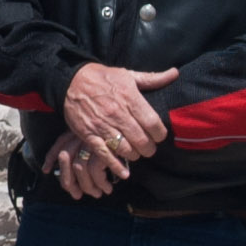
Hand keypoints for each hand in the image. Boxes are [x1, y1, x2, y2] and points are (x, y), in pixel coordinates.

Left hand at [43, 130, 123, 199]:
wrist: (131, 114)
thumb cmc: (117, 122)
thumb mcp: (99, 128)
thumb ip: (87, 138)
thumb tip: (69, 157)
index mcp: (77, 129)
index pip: (58, 145)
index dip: (50, 158)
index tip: (47, 170)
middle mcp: (81, 136)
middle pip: (65, 161)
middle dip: (69, 181)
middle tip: (78, 194)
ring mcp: (92, 143)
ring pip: (80, 170)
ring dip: (88, 186)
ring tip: (99, 193)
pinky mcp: (103, 150)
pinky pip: (96, 172)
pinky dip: (101, 183)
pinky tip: (109, 186)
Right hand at [59, 62, 176, 163]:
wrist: (71, 80)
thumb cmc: (103, 78)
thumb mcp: (128, 75)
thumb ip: (152, 78)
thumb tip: (174, 73)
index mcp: (130, 98)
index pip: (153, 123)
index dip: (160, 134)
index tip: (159, 135)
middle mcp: (117, 113)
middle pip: (142, 140)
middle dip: (149, 148)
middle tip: (148, 147)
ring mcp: (102, 125)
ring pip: (126, 149)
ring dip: (134, 155)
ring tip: (135, 152)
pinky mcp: (89, 134)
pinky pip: (105, 155)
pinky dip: (116, 165)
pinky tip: (123, 172)